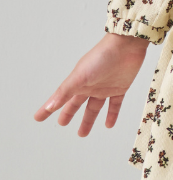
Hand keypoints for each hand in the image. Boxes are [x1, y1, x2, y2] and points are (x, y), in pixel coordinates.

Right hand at [35, 34, 149, 135]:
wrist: (127, 46)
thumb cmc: (101, 57)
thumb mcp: (80, 76)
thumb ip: (66, 92)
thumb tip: (50, 106)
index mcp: (77, 82)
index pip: (59, 98)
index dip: (48, 108)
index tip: (38, 118)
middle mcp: (89, 86)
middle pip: (76, 104)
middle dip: (68, 114)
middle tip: (62, 124)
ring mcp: (104, 87)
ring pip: (94, 108)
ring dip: (89, 120)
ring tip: (82, 133)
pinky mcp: (119, 88)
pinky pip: (114, 105)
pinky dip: (112, 115)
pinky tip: (108, 125)